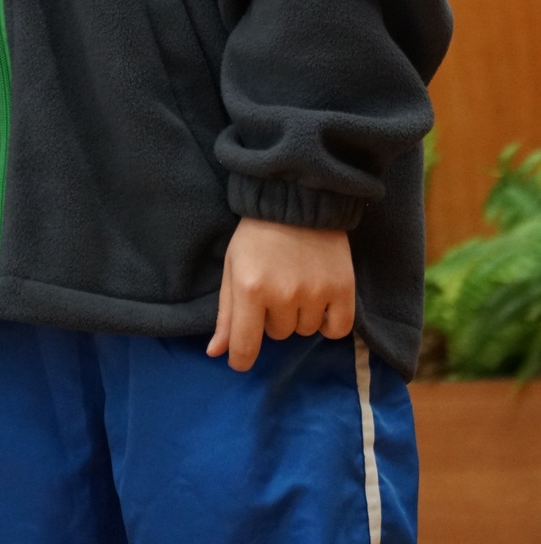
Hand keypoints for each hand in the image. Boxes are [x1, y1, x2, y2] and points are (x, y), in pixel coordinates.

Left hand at [206, 217, 354, 371]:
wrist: (297, 199)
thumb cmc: (257, 234)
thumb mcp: (232, 267)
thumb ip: (226, 314)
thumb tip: (217, 353)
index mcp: (250, 289)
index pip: (246, 346)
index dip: (241, 359)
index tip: (241, 359)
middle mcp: (283, 295)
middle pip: (278, 334)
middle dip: (272, 316)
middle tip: (274, 286)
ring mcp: (314, 292)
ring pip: (304, 331)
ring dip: (299, 315)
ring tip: (297, 283)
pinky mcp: (342, 288)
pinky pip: (337, 329)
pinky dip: (328, 324)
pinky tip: (320, 303)